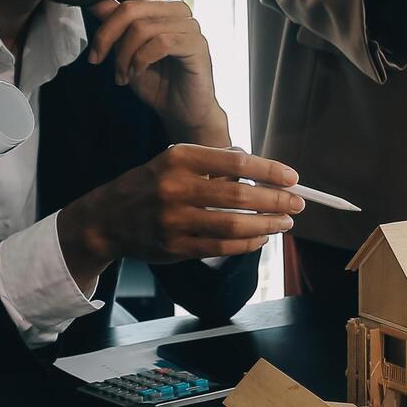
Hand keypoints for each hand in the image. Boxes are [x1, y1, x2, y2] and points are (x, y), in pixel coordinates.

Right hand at [58, 145, 303, 281]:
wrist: (107, 219)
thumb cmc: (149, 185)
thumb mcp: (172, 160)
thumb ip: (211, 160)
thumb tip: (254, 163)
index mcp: (178, 158)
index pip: (236, 162)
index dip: (270, 170)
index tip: (293, 177)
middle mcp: (175, 188)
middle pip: (239, 196)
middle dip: (275, 200)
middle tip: (298, 203)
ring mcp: (174, 221)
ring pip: (233, 226)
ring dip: (266, 225)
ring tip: (285, 222)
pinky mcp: (175, 247)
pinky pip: (220, 248)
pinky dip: (246, 244)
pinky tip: (262, 239)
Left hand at [81, 0, 228, 145]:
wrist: (181, 113)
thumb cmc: (156, 82)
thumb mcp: (124, 52)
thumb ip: (113, 25)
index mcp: (157, 6)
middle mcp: (175, 10)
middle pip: (129, 7)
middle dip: (105, 35)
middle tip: (95, 60)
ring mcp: (188, 25)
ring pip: (141, 27)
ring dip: (122, 56)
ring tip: (121, 76)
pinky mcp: (196, 44)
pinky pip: (159, 43)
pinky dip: (139, 61)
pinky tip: (134, 75)